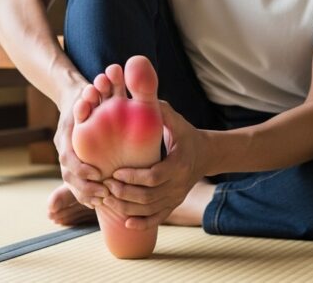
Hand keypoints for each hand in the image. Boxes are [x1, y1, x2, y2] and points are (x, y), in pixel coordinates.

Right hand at [54, 87, 108, 207]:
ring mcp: (66, 155)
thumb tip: (96, 87)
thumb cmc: (86, 95)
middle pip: (68, 175)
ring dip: (85, 194)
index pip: (68, 158)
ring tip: (102, 201)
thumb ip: (91, 96)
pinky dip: (84, 195)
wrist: (75, 97)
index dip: (81, 169)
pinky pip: (74, 184)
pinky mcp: (73, 162)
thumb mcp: (88, 94)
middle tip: (104, 194)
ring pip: (70, 183)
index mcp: (66, 135)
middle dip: (85, 188)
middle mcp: (64, 147)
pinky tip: (97, 203)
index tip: (98, 175)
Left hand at [101, 101, 207, 229]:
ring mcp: (177, 196)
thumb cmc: (185, 133)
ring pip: (149, 210)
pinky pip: (157, 218)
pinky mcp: (174, 204)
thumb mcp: (175, 119)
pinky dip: (141, 223)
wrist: (206, 154)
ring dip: (127, 208)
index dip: (134, 178)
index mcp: (178, 163)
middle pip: (149, 197)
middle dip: (125, 194)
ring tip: (108, 199)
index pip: (154, 177)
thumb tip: (137, 90)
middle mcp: (179, 184)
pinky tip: (125, 223)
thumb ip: (158, 108)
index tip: (116, 173)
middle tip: (106, 187)